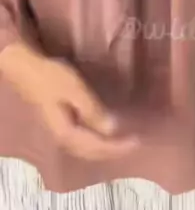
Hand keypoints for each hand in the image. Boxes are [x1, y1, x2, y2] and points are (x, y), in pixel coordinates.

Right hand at [0, 42, 137, 160]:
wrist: (28, 70)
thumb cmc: (53, 77)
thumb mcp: (75, 90)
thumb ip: (93, 110)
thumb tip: (112, 129)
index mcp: (67, 132)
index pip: (97, 146)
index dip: (117, 146)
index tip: (137, 141)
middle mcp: (63, 138)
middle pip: (92, 152)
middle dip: (114, 151)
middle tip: (135, 144)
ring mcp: (61, 132)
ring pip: (87, 149)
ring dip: (106, 149)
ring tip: (123, 143)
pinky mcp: (62, 124)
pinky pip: (83, 141)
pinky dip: (97, 142)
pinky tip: (105, 135)